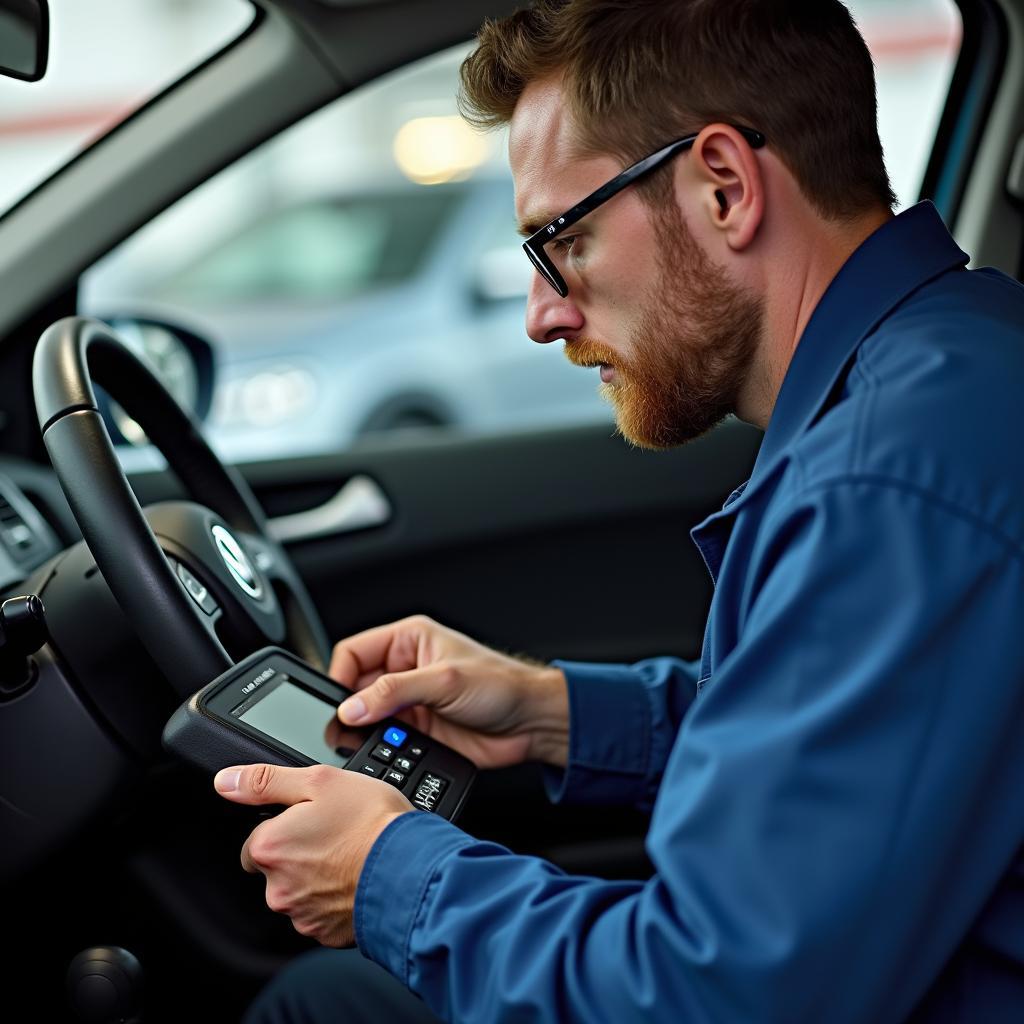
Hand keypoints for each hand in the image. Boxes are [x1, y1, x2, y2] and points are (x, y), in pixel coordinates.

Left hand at [213, 763, 410, 946]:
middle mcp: (278, 887)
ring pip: (300, 891)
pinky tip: (358, 879)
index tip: (312, 820)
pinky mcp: (325, 935)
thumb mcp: (320, 781)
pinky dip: (335, 899)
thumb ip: (267, 781)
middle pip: (278, 867)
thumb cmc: (371, 822)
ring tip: (352, 856)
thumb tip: (227, 780)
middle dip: (300, 853)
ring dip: (318, 877)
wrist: (411, 868)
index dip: (285, 825)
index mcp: (270, 847)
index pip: (257, 838)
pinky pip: (322, 914)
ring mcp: (302, 915)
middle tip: (337, 835)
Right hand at [330, 615, 568, 767]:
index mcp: (409, 641)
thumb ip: (394, 692)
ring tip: (365, 741)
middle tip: (347, 727)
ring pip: (366, 716)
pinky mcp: (417, 731)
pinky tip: (386, 751)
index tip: (338, 704)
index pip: (354, 652)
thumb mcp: (444, 680)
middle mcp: (405, 669)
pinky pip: (384, 740)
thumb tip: (352, 707)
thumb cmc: (502, 684)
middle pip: (354, 686)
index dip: (339, 676)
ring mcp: (410, 701)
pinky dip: (379, 748)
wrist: (531, 722)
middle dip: (348, 707)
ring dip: (363, 730)